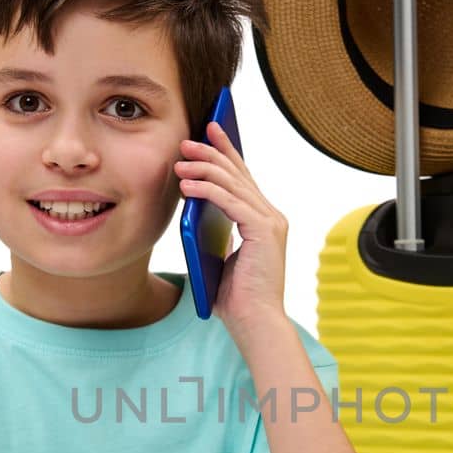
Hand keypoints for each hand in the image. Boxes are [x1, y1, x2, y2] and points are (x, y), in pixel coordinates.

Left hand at [175, 121, 288, 339]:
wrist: (256, 323)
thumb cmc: (237, 298)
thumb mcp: (221, 256)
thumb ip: (215, 232)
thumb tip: (193, 207)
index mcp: (263, 220)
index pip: (243, 177)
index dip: (225, 151)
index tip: (209, 130)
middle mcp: (272, 216)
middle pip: (238, 173)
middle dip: (210, 152)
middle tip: (186, 140)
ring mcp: (270, 222)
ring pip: (233, 183)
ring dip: (203, 168)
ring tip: (180, 161)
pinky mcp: (264, 231)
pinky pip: (230, 201)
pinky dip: (207, 190)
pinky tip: (187, 185)